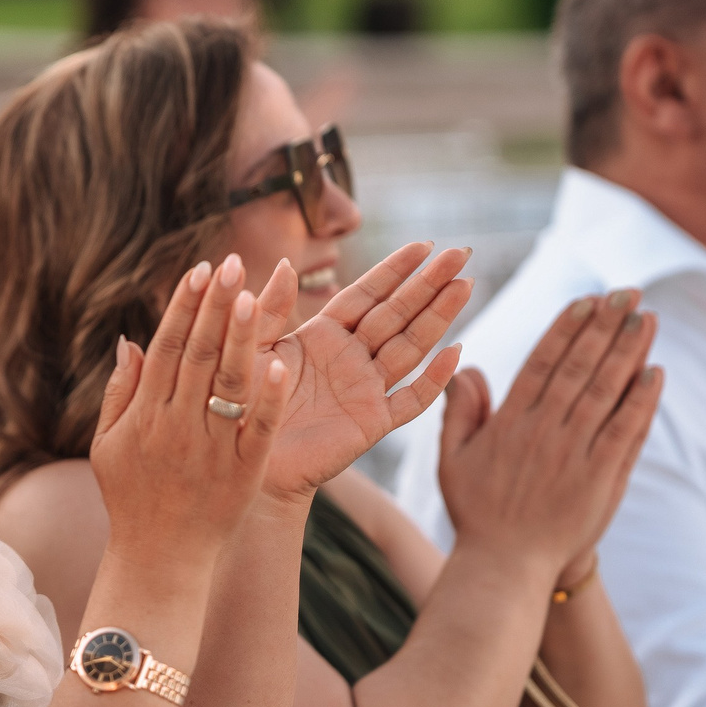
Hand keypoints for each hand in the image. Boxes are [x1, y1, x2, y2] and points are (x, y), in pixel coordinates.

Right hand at [89, 254, 294, 571]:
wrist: (157, 559)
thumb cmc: (131, 500)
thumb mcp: (108, 445)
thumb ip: (119, 392)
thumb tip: (130, 340)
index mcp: (145, 413)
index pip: (168, 347)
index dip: (185, 306)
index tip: (202, 269)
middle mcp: (176, 424)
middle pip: (199, 353)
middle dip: (216, 305)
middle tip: (233, 262)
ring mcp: (210, 447)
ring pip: (227, 382)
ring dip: (241, 337)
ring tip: (254, 294)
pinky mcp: (241, 471)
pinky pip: (256, 428)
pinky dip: (266, 397)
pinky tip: (279, 363)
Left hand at [260, 242, 471, 498]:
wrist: (243, 461)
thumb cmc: (238, 405)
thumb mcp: (249, 349)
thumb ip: (268, 310)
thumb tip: (285, 263)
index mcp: (323, 336)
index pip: (366, 295)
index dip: (395, 270)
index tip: (425, 245)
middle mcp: (350, 358)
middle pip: (398, 314)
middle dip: (429, 284)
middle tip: (461, 253)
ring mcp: (365, 389)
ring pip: (411, 347)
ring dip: (439, 317)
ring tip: (466, 285)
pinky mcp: (372, 423)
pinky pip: (411, 400)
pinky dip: (434, 380)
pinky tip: (456, 353)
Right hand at [437, 292, 661, 583]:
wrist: (505, 565)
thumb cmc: (477, 512)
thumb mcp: (452, 460)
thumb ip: (460, 411)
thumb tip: (466, 368)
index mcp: (510, 423)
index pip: (543, 362)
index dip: (567, 328)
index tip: (587, 300)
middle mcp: (544, 432)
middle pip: (580, 367)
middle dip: (606, 326)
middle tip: (627, 293)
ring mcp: (576, 454)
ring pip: (607, 391)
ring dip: (630, 352)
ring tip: (646, 317)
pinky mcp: (602, 479)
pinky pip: (627, 431)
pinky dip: (643, 400)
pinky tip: (655, 371)